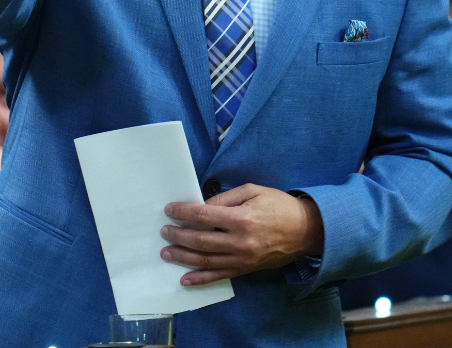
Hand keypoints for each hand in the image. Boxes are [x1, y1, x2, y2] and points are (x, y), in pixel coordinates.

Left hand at [159, 184, 323, 285]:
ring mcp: (243, 259)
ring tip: (166, 253)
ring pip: (206, 261)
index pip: (203, 216)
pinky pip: (220, 276)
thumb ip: (225, 199)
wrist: (307, 231)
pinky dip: (201, 279)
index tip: (169, 210)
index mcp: (241, 219)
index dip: (182, 213)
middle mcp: (240, 242)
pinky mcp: (247, 269)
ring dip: (183, 258)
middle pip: (200, 241)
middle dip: (178, 236)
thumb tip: (202, 207)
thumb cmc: (279, 206)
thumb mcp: (252, 191)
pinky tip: (185, 280)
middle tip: (163, 231)